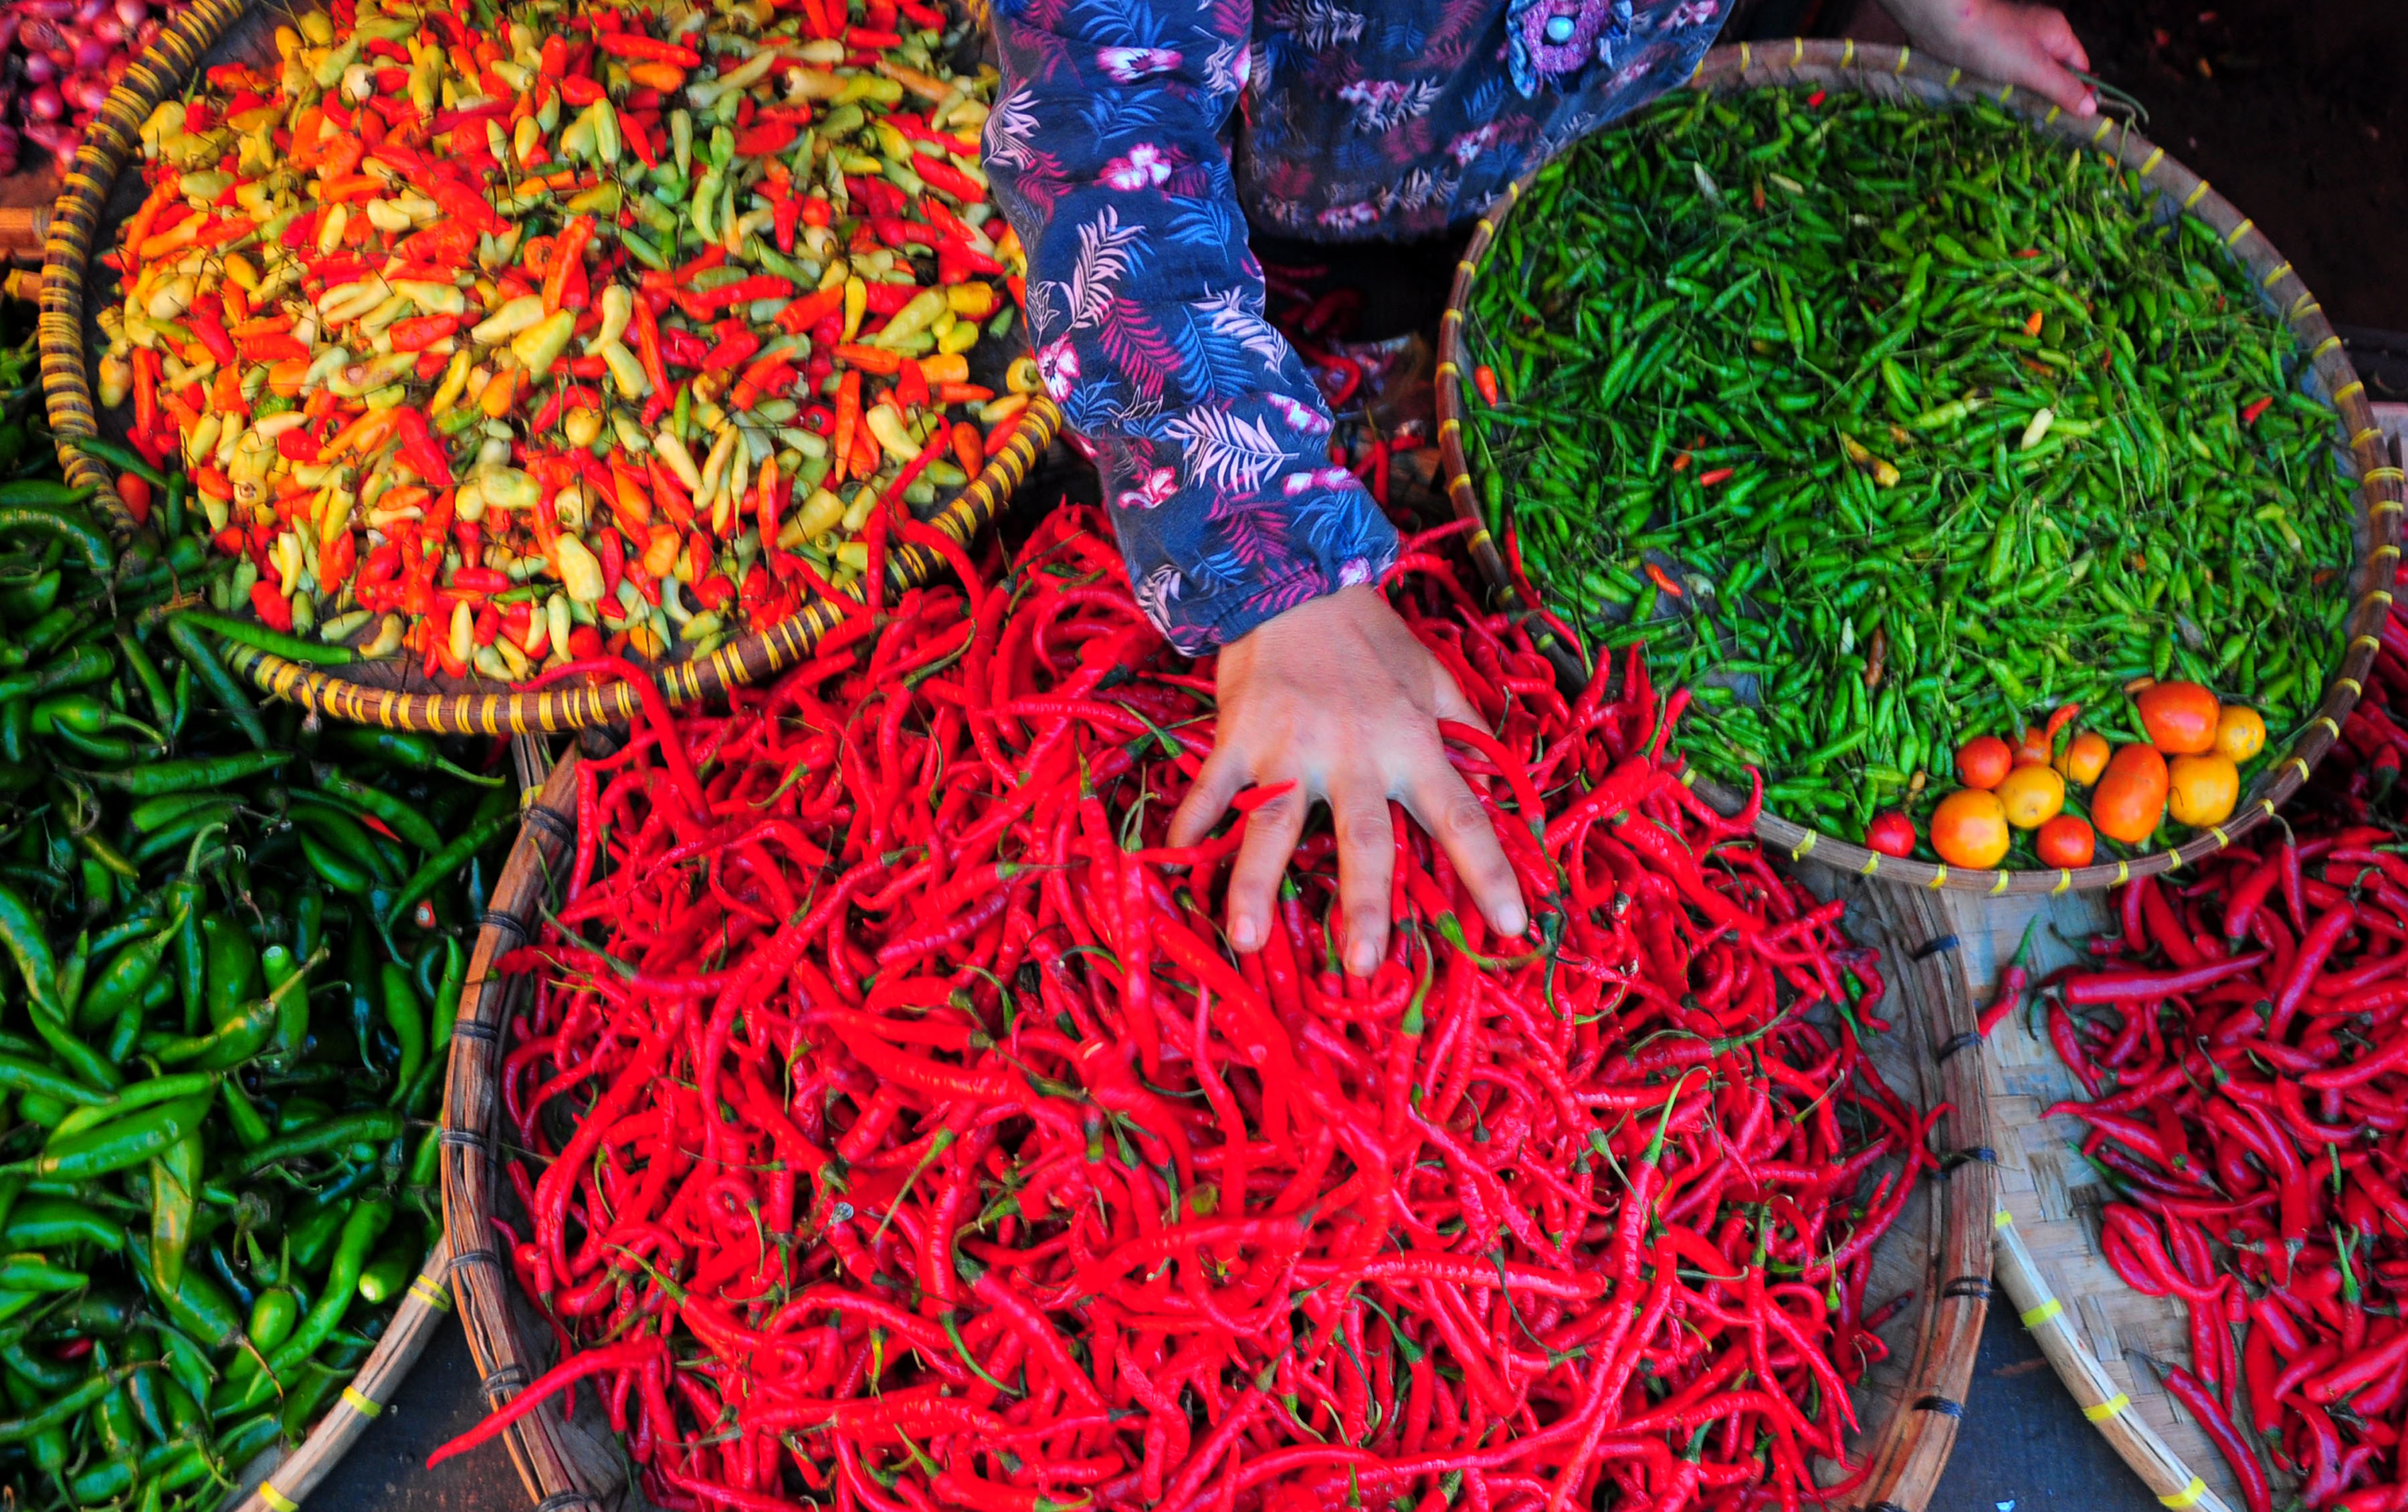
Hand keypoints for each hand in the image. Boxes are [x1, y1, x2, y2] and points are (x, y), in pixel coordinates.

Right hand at [1167, 586, 1528, 976]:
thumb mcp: (1434, 676)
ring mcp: (1291, 746)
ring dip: (1256, 885)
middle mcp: (1357, 753)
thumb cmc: (1370, 635)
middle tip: (1363, 965)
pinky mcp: (1239, 735)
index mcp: (1414, 743)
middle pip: (1365, 840)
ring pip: (1274, 826)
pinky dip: (1192, 824)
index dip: (1491, 871)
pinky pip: (1213, 789)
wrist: (1295, 575)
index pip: (1463, 816)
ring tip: (1245, 940)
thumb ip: (1467, 732)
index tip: (1513, 926)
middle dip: (1366, 905)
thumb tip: (1506, 785)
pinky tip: (1176, 860)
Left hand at [1880, 0, 2094, 116]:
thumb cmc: (1994, 44)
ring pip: (2029, 76)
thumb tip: (2092, 108)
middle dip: (2050, 96)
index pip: (2080, 66)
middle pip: (2054, 72)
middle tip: (2044, 121)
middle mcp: (2039, 34)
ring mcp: (2014, 41)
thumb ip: (2063, 88)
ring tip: (2021, 115)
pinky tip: (1999, 102)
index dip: (2080, 91)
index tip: (2076, 118)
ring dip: (2026, 95)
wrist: (1945, 26)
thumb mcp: (2035, 70)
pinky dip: (2005, 89)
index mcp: (2057, 33)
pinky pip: (2006, 75)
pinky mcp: (1991, 51)